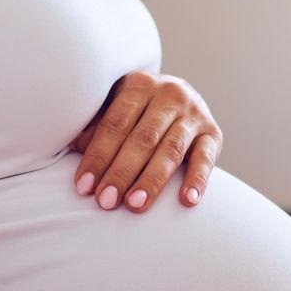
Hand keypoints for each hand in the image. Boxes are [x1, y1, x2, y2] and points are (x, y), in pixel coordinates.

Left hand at [71, 71, 222, 212]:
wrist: (180, 98)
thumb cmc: (137, 111)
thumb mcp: (114, 107)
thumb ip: (96, 126)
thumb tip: (76, 148)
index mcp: (139, 84)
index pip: (115, 123)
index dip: (98, 155)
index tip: (84, 186)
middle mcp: (170, 94)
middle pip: (143, 139)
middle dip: (122, 172)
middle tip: (106, 201)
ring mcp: (195, 114)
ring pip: (171, 150)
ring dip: (152, 180)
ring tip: (135, 205)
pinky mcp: (214, 134)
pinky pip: (206, 159)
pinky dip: (197, 180)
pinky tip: (187, 201)